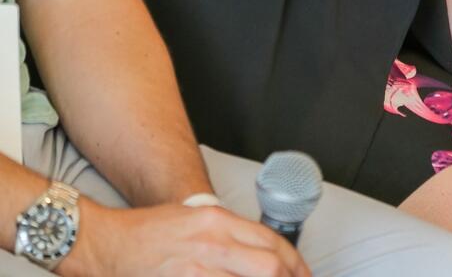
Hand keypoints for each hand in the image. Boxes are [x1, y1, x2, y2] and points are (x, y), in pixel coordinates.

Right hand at [61, 199, 309, 276]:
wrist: (109, 244)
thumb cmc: (150, 232)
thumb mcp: (195, 218)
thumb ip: (228, 234)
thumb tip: (261, 255)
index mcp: (218, 221)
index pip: (272, 242)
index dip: (296, 264)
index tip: (304, 275)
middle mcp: (212, 243)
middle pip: (270, 267)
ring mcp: (197, 270)